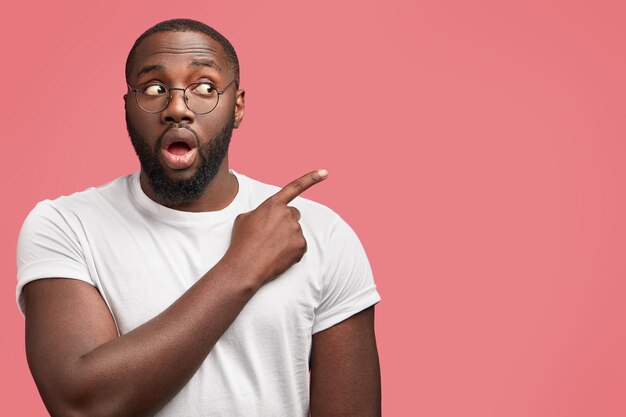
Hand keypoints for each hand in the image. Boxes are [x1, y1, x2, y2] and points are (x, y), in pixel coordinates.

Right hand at [222, 169, 327, 285]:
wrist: (245, 266)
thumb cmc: (241, 242)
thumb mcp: (244, 218)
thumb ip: (261, 212)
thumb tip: (267, 217)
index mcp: (273, 204)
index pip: (295, 187)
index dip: (311, 178)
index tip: (325, 172)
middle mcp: (287, 214)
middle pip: (293, 214)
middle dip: (285, 222)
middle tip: (271, 235)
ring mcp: (296, 230)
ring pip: (295, 232)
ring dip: (286, 238)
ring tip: (270, 248)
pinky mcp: (302, 246)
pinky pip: (299, 246)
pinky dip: (291, 251)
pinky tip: (278, 256)